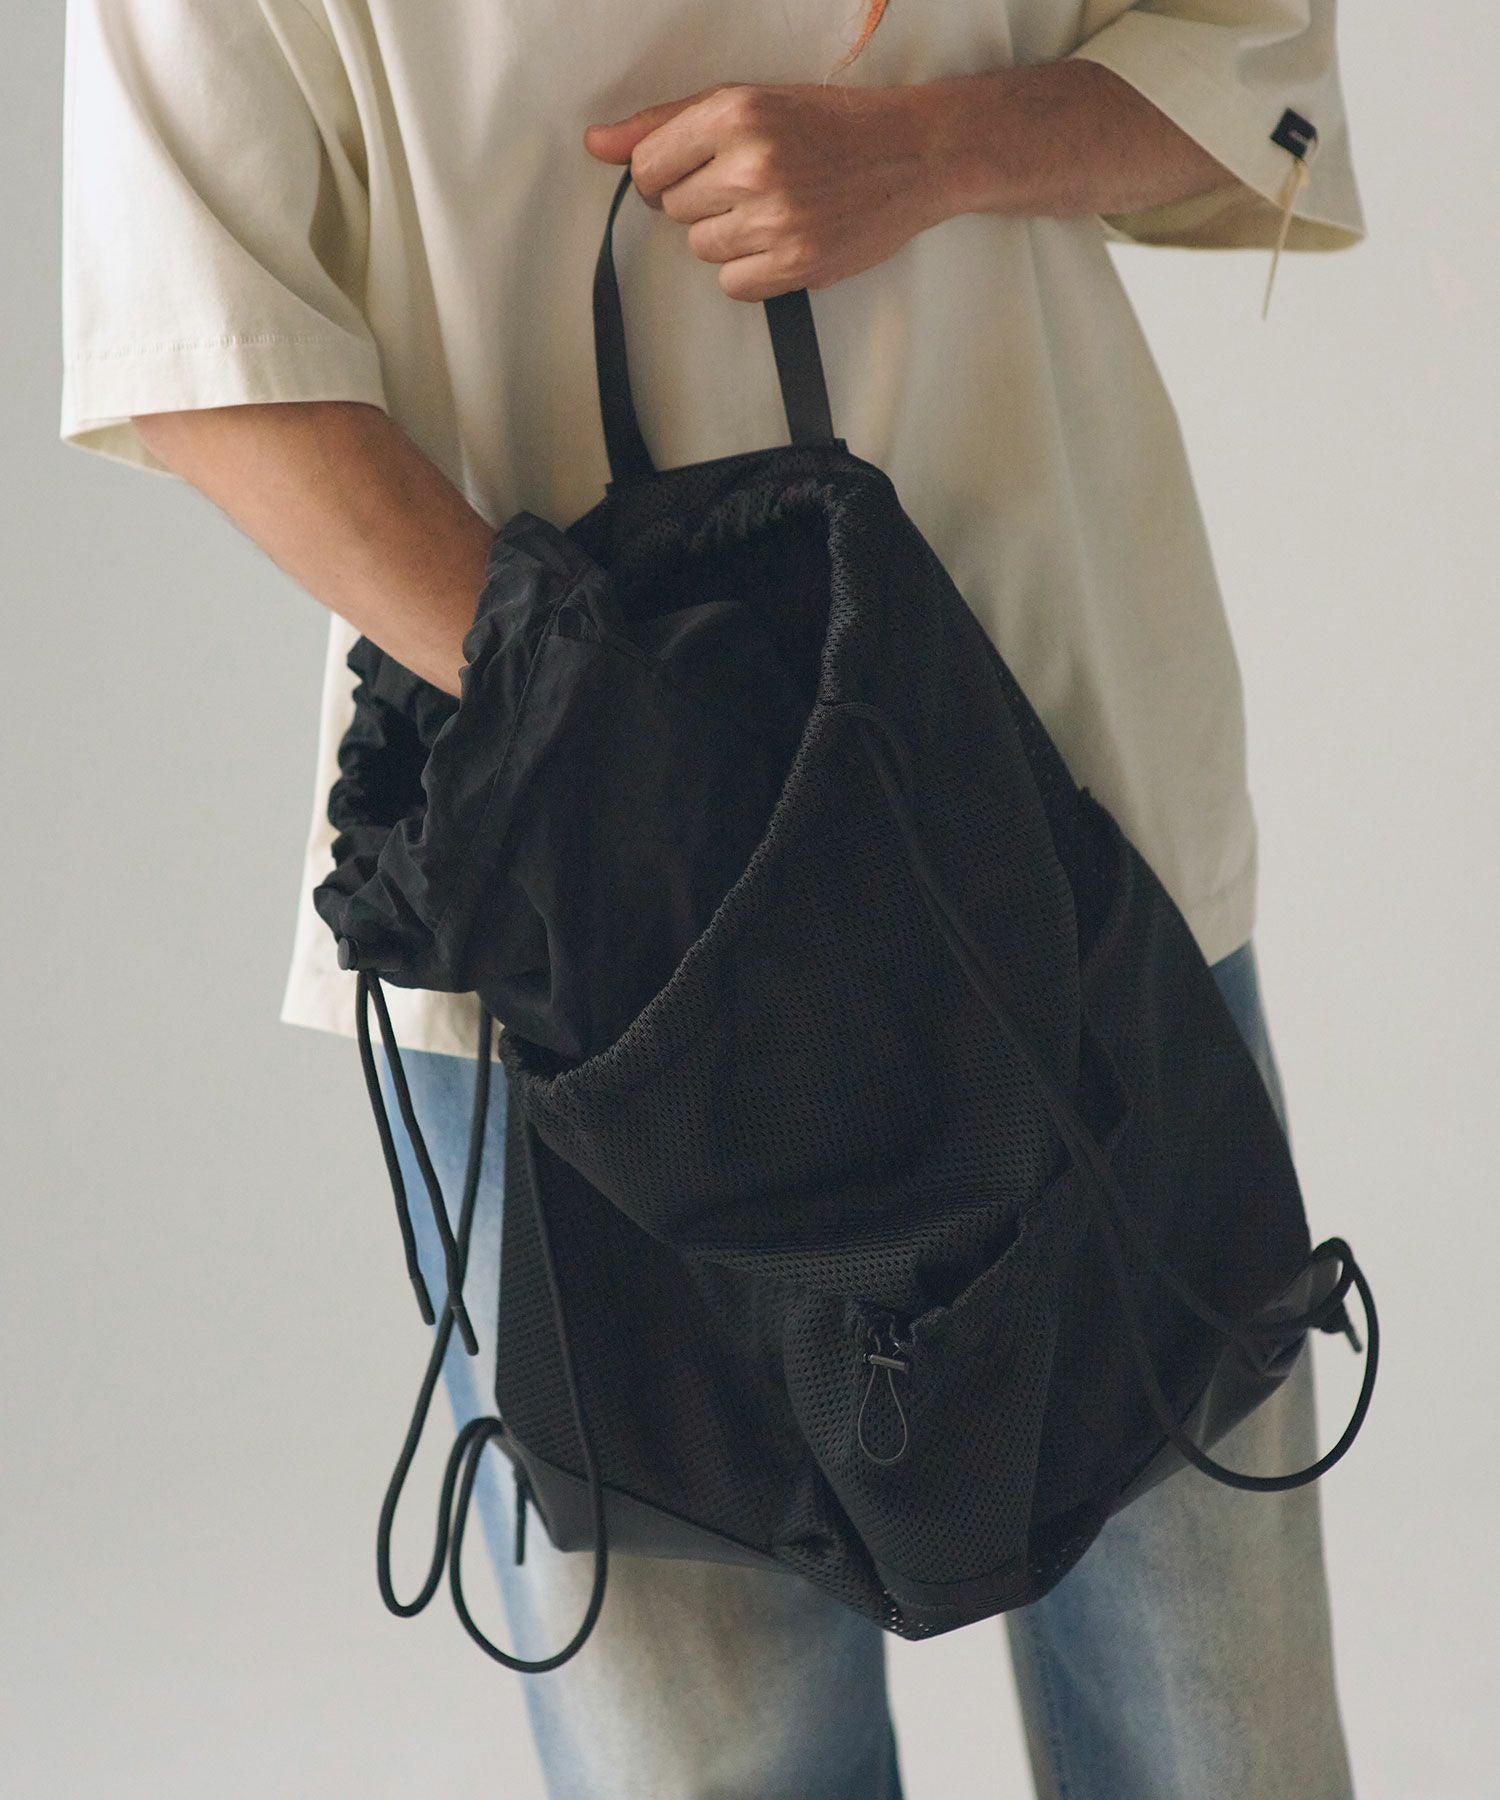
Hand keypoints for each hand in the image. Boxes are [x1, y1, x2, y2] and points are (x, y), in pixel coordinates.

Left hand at [582, 82, 948, 301]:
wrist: (911, 154)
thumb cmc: (828, 126)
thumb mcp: (749, 103)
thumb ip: (666, 124)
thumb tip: (596, 144)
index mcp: (735, 113)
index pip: (649, 166)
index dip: (664, 175)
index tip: (694, 172)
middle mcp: (752, 164)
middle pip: (676, 211)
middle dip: (704, 202)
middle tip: (754, 186)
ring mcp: (775, 218)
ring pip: (702, 249)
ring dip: (728, 238)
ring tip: (773, 211)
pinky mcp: (797, 262)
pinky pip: (733, 285)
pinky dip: (752, 272)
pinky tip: (783, 242)